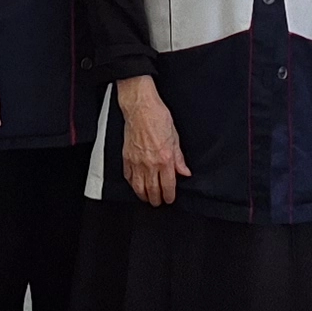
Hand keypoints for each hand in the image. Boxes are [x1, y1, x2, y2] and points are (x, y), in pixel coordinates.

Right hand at [118, 82, 187, 207]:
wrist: (140, 108)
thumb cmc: (158, 117)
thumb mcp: (175, 137)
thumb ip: (179, 158)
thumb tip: (184, 172)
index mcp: (165, 159)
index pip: (168, 185)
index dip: (169, 196)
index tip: (169, 199)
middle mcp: (150, 164)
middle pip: (153, 190)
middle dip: (157, 200)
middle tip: (159, 202)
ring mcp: (137, 162)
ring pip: (139, 187)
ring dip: (144, 196)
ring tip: (147, 198)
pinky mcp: (127, 158)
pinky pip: (129, 177)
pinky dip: (133, 184)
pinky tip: (136, 186)